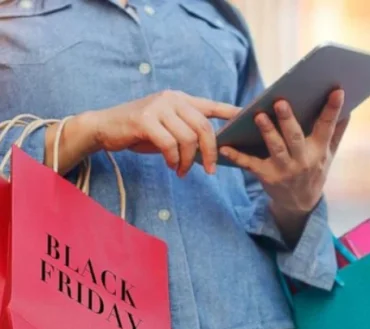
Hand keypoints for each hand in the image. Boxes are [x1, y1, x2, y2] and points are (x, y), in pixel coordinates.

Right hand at [45, 90, 239, 175]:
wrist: (105, 127)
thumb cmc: (138, 132)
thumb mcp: (166, 130)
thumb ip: (186, 134)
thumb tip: (209, 152)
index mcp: (180, 100)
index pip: (211, 105)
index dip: (230, 112)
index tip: (247, 118)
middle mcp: (172, 99)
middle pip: (204, 127)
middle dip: (210, 153)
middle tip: (210, 170)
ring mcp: (158, 107)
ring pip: (188, 138)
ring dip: (188, 161)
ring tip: (181, 171)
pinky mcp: (145, 120)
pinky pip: (169, 144)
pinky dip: (173, 159)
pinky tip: (171, 165)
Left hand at [219, 90, 348, 214]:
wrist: (300, 203)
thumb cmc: (314, 170)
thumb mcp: (328, 154)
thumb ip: (336, 131)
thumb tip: (349, 107)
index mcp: (318, 151)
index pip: (327, 127)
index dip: (332, 110)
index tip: (337, 91)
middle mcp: (303, 161)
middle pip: (295, 138)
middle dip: (287, 120)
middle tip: (280, 102)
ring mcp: (284, 170)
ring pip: (275, 149)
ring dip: (267, 132)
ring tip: (258, 116)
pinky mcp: (267, 177)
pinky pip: (250, 165)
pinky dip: (237, 156)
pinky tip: (225, 147)